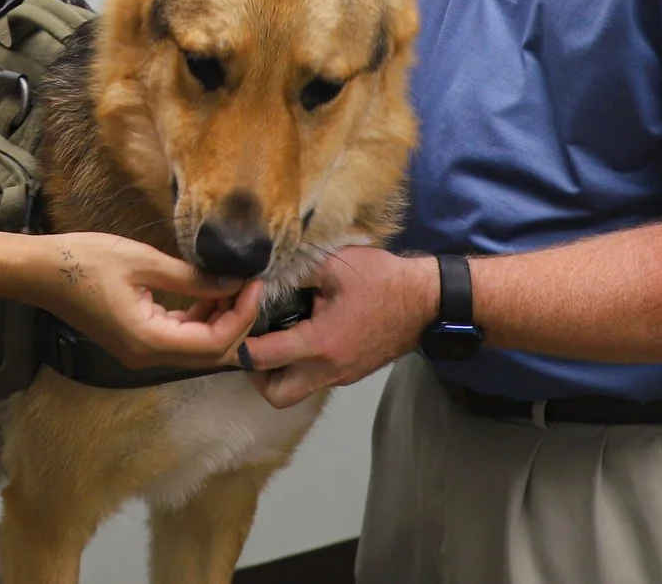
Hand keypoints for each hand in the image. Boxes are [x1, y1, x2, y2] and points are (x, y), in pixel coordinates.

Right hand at [0, 229, 261, 369]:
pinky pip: (178, 338)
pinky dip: (198, 320)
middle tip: (249, 285)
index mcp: (148, 340)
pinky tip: (207, 292)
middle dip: (236, 322)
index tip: (253, 284)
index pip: (214, 343)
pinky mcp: (134, 339)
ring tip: (231, 284)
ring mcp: (139, 351)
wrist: (39, 272)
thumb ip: (189, 276)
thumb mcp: (141, 260)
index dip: (241, 316)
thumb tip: (231, 280)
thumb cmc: (83, 261)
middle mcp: (146, 355)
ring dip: (219, 321)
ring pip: (195, 348)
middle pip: (209, 354)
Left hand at [240, 245, 439, 407]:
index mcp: (321, 343)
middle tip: (251, 345)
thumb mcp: (336, 264)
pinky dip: (300, 365)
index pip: (265, 358)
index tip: (234, 325)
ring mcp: (342, 376)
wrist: (426, 301)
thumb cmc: (383, 279)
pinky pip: (316, 379)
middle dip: (257, 377)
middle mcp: (329, 369)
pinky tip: (298, 333)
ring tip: (272, 338)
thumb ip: (296, 271)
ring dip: (278, 373)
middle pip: (278, 397)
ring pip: (297, 392)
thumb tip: (264, 274)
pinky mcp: (351, 373)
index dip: (240, 345)